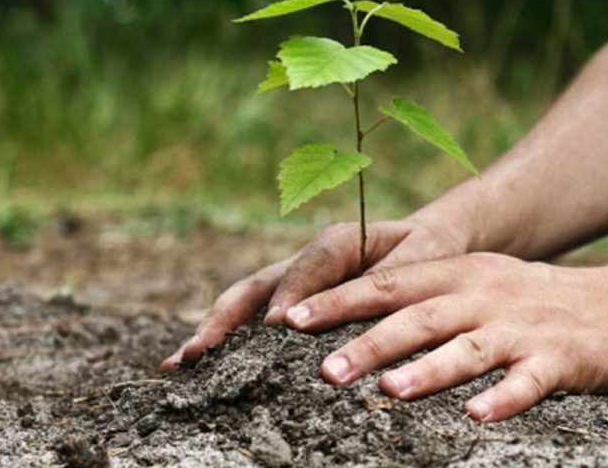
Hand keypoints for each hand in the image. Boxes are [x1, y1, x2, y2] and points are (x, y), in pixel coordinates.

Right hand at [161, 214, 470, 370]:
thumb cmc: (427, 252)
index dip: (290, 295)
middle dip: (226, 318)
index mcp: (338, 242)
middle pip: (257, 285)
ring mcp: (295, 280)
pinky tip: (202, 366)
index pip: (308, 267)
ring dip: (214, 330)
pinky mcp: (293, 299)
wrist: (425, 242)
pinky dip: (229, 339)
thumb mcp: (424, 258)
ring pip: (247, 302)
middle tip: (197, 352)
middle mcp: (307, 260)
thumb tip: (355, 313)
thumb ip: (394, 278)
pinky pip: (256, 317)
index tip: (275, 328)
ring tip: (180, 364)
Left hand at [284, 252, 607, 421]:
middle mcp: (481, 295)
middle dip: (369, 343)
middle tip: (326, 370)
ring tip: (389, 392)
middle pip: (418, 317)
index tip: (294, 321)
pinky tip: (476, 416)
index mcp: (454, 274)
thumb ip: (419, 295)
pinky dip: (502, 398)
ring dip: (428, 370)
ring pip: (467, 348)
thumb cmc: (521, 296)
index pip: (387, 284)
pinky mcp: (558, 359)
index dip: (338, 301)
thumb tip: (353, 319)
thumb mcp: (470, 280)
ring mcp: (519, 326)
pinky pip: (527, 381)